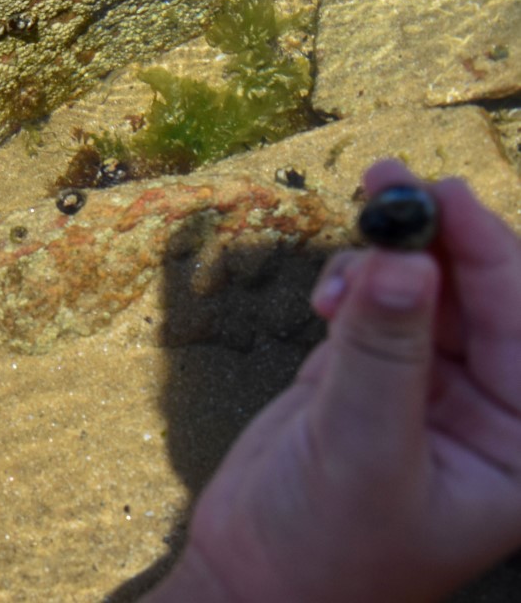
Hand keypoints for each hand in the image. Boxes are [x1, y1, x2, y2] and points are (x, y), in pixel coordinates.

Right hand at [150, 160, 520, 602]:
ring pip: (429, 290)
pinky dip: (357, 284)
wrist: (252, 582)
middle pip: (484, 297)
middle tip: (393, 182)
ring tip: (362, 211)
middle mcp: (492, 412)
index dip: (492, 257)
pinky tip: (330, 295)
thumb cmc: (325, 551)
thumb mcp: (360, 452)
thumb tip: (401, 262)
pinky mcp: (374, 376)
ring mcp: (431, 389)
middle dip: (440, 238)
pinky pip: (380, 304)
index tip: (445, 198)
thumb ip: (382, 355)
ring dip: (394, 253)